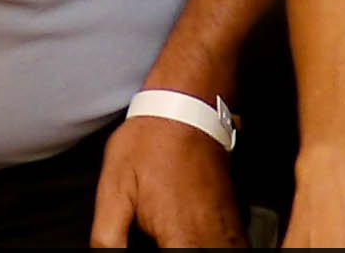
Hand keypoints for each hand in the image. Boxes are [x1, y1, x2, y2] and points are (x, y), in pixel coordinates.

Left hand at [91, 109, 242, 245]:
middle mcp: (212, 240)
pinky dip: (216, 248)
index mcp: (181, 240)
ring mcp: (230, 231)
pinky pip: (234, 248)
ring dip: (198, 252)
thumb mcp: (114, 190)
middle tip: (158, 242)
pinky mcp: (235, 220)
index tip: (148, 249)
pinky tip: (193, 240)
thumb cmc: (149, 143)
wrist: (187, 106)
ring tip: (174, 239)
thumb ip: (109, 240)